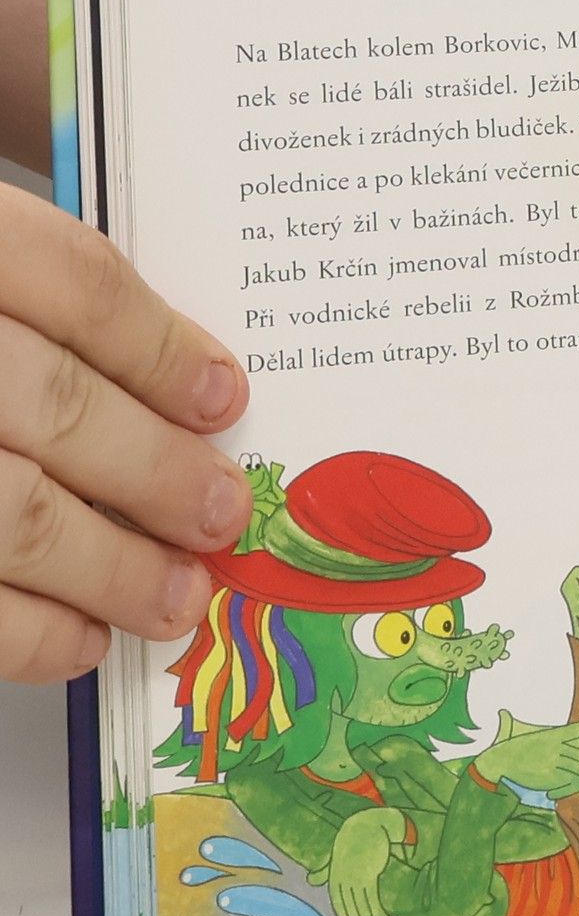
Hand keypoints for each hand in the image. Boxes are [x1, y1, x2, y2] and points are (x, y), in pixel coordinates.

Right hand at [0, 183, 251, 681]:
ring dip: (112, 566)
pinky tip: (78, 638)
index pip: (67, 277)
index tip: (221, 396)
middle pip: (50, 402)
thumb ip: (25, 305)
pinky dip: (28, 631)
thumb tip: (172, 387)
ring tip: (175, 595)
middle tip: (218, 510)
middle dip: (156, 471)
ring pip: (11, 510)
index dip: (158, 346)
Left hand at [312, 805, 406, 915]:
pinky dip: (378, 912)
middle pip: (351, 906)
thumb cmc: (353, 837)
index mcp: (334, 876)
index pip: (338, 901)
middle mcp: (342, 879)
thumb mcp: (335, 854)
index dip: (346, 913)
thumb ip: (324, 869)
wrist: (367, 823)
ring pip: (362, 906)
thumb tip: (310, 881)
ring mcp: (354, 878)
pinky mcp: (368, 875)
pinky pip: (372, 900)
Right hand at [475, 708, 578, 799]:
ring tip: (565, 784)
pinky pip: (573, 784)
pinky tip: (551, 794)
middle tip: (578, 771)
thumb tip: (501, 712)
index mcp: (556, 735)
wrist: (498, 760)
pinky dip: (566, 791)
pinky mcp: (553, 775)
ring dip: (578, 779)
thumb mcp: (518, 734)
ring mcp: (558, 760)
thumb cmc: (507, 749)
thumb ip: (521, 726)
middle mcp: (560, 746)